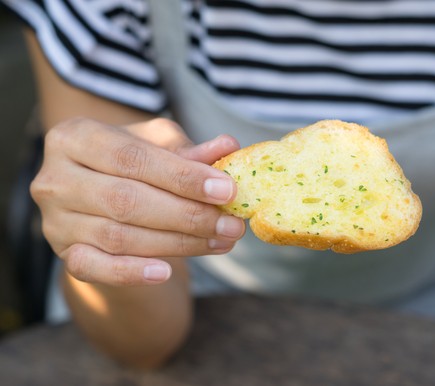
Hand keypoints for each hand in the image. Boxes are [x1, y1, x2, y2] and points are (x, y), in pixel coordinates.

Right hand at [31, 117, 244, 285]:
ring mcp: (56, 220)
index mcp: (76, 137)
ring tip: (222, 241)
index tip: (226, 190)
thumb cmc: (134, 164)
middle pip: (126, 200)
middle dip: (187, 215)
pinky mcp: (65, 254)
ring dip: (178, 243)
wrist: (103, 198)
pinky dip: (131, 272)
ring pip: (120, 237)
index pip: (132, 158)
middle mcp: (56, 178)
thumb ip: (189, 150)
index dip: (182, 176)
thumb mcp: (159, 146)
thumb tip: (228, 146)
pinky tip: (166, 272)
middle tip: (231, 224)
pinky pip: (94, 269)